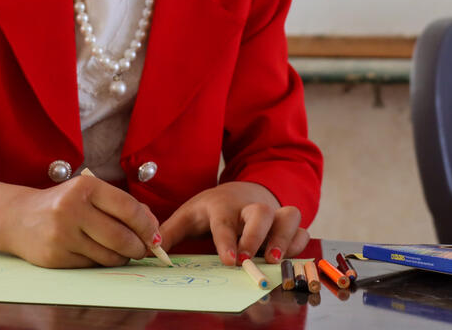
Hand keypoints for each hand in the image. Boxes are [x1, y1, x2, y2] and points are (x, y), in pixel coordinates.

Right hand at [1, 175, 162, 267]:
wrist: (18, 218)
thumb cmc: (63, 204)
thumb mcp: (89, 193)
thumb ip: (121, 205)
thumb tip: (153, 228)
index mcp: (85, 186)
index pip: (128, 208)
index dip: (147, 225)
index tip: (155, 235)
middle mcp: (71, 208)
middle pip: (121, 237)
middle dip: (138, 247)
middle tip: (143, 249)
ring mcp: (61, 234)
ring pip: (108, 256)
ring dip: (122, 257)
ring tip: (122, 251)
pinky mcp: (55, 256)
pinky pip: (91, 265)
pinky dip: (101, 262)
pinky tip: (98, 253)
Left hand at [158, 181, 309, 265]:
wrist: (242, 191)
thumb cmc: (213, 208)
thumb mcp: (189, 215)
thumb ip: (170, 232)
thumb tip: (150, 249)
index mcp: (223, 206)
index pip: (225, 222)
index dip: (227, 240)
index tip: (229, 260)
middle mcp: (250, 208)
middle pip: (261, 213)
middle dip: (257, 237)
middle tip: (251, 259)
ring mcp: (273, 215)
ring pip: (288, 217)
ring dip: (284, 238)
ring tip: (274, 260)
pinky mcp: (286, 225)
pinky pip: (301, 231)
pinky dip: (299, 244)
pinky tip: (289, 258)